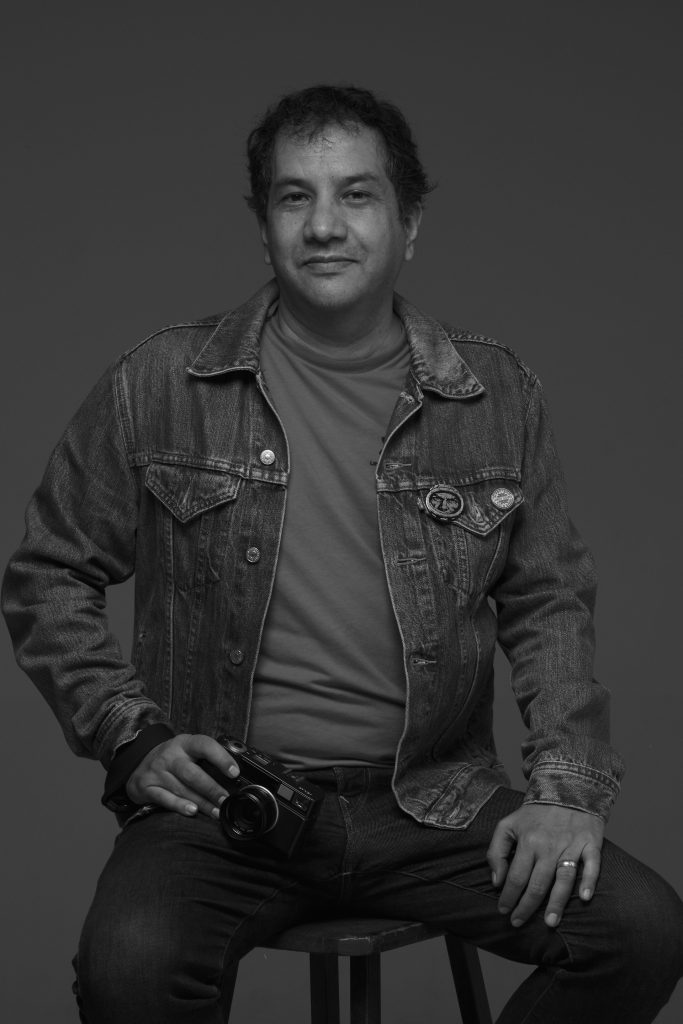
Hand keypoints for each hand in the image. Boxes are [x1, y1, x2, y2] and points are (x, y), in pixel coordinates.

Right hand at [126, 733, 239, 818]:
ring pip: (182, 789)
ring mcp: (157, 771)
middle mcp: (170, 755)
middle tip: (225, 800)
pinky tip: (193, 812)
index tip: (235, 772)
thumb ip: (206, 758)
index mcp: (184, 743)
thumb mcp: (187, 750)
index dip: (221, 758)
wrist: (138, 762)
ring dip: (202, 803)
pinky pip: (165, 799)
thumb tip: (235, 775)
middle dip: (212, 789)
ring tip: (216, 812)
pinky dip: (180, 806)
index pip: (204, 745)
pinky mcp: (147, 786)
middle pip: (192, 773)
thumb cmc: (173, 759)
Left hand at [487, 803, 603, 928]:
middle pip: (537, 883)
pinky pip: (592, 865)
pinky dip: (589, 881)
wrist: (566, 788)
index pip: (515, 876)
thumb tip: (496, 881)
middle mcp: (549, 846)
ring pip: (563, 879)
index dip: (508, 896)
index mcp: (528, 841)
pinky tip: (584, 898)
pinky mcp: (591, 844)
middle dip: (526, 906)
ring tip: (549, 923)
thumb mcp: (508, 824)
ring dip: (556, 902)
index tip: (503, 911)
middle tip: (519, 923)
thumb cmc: (535, 813)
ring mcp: (571, 846)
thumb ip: (496, 851)